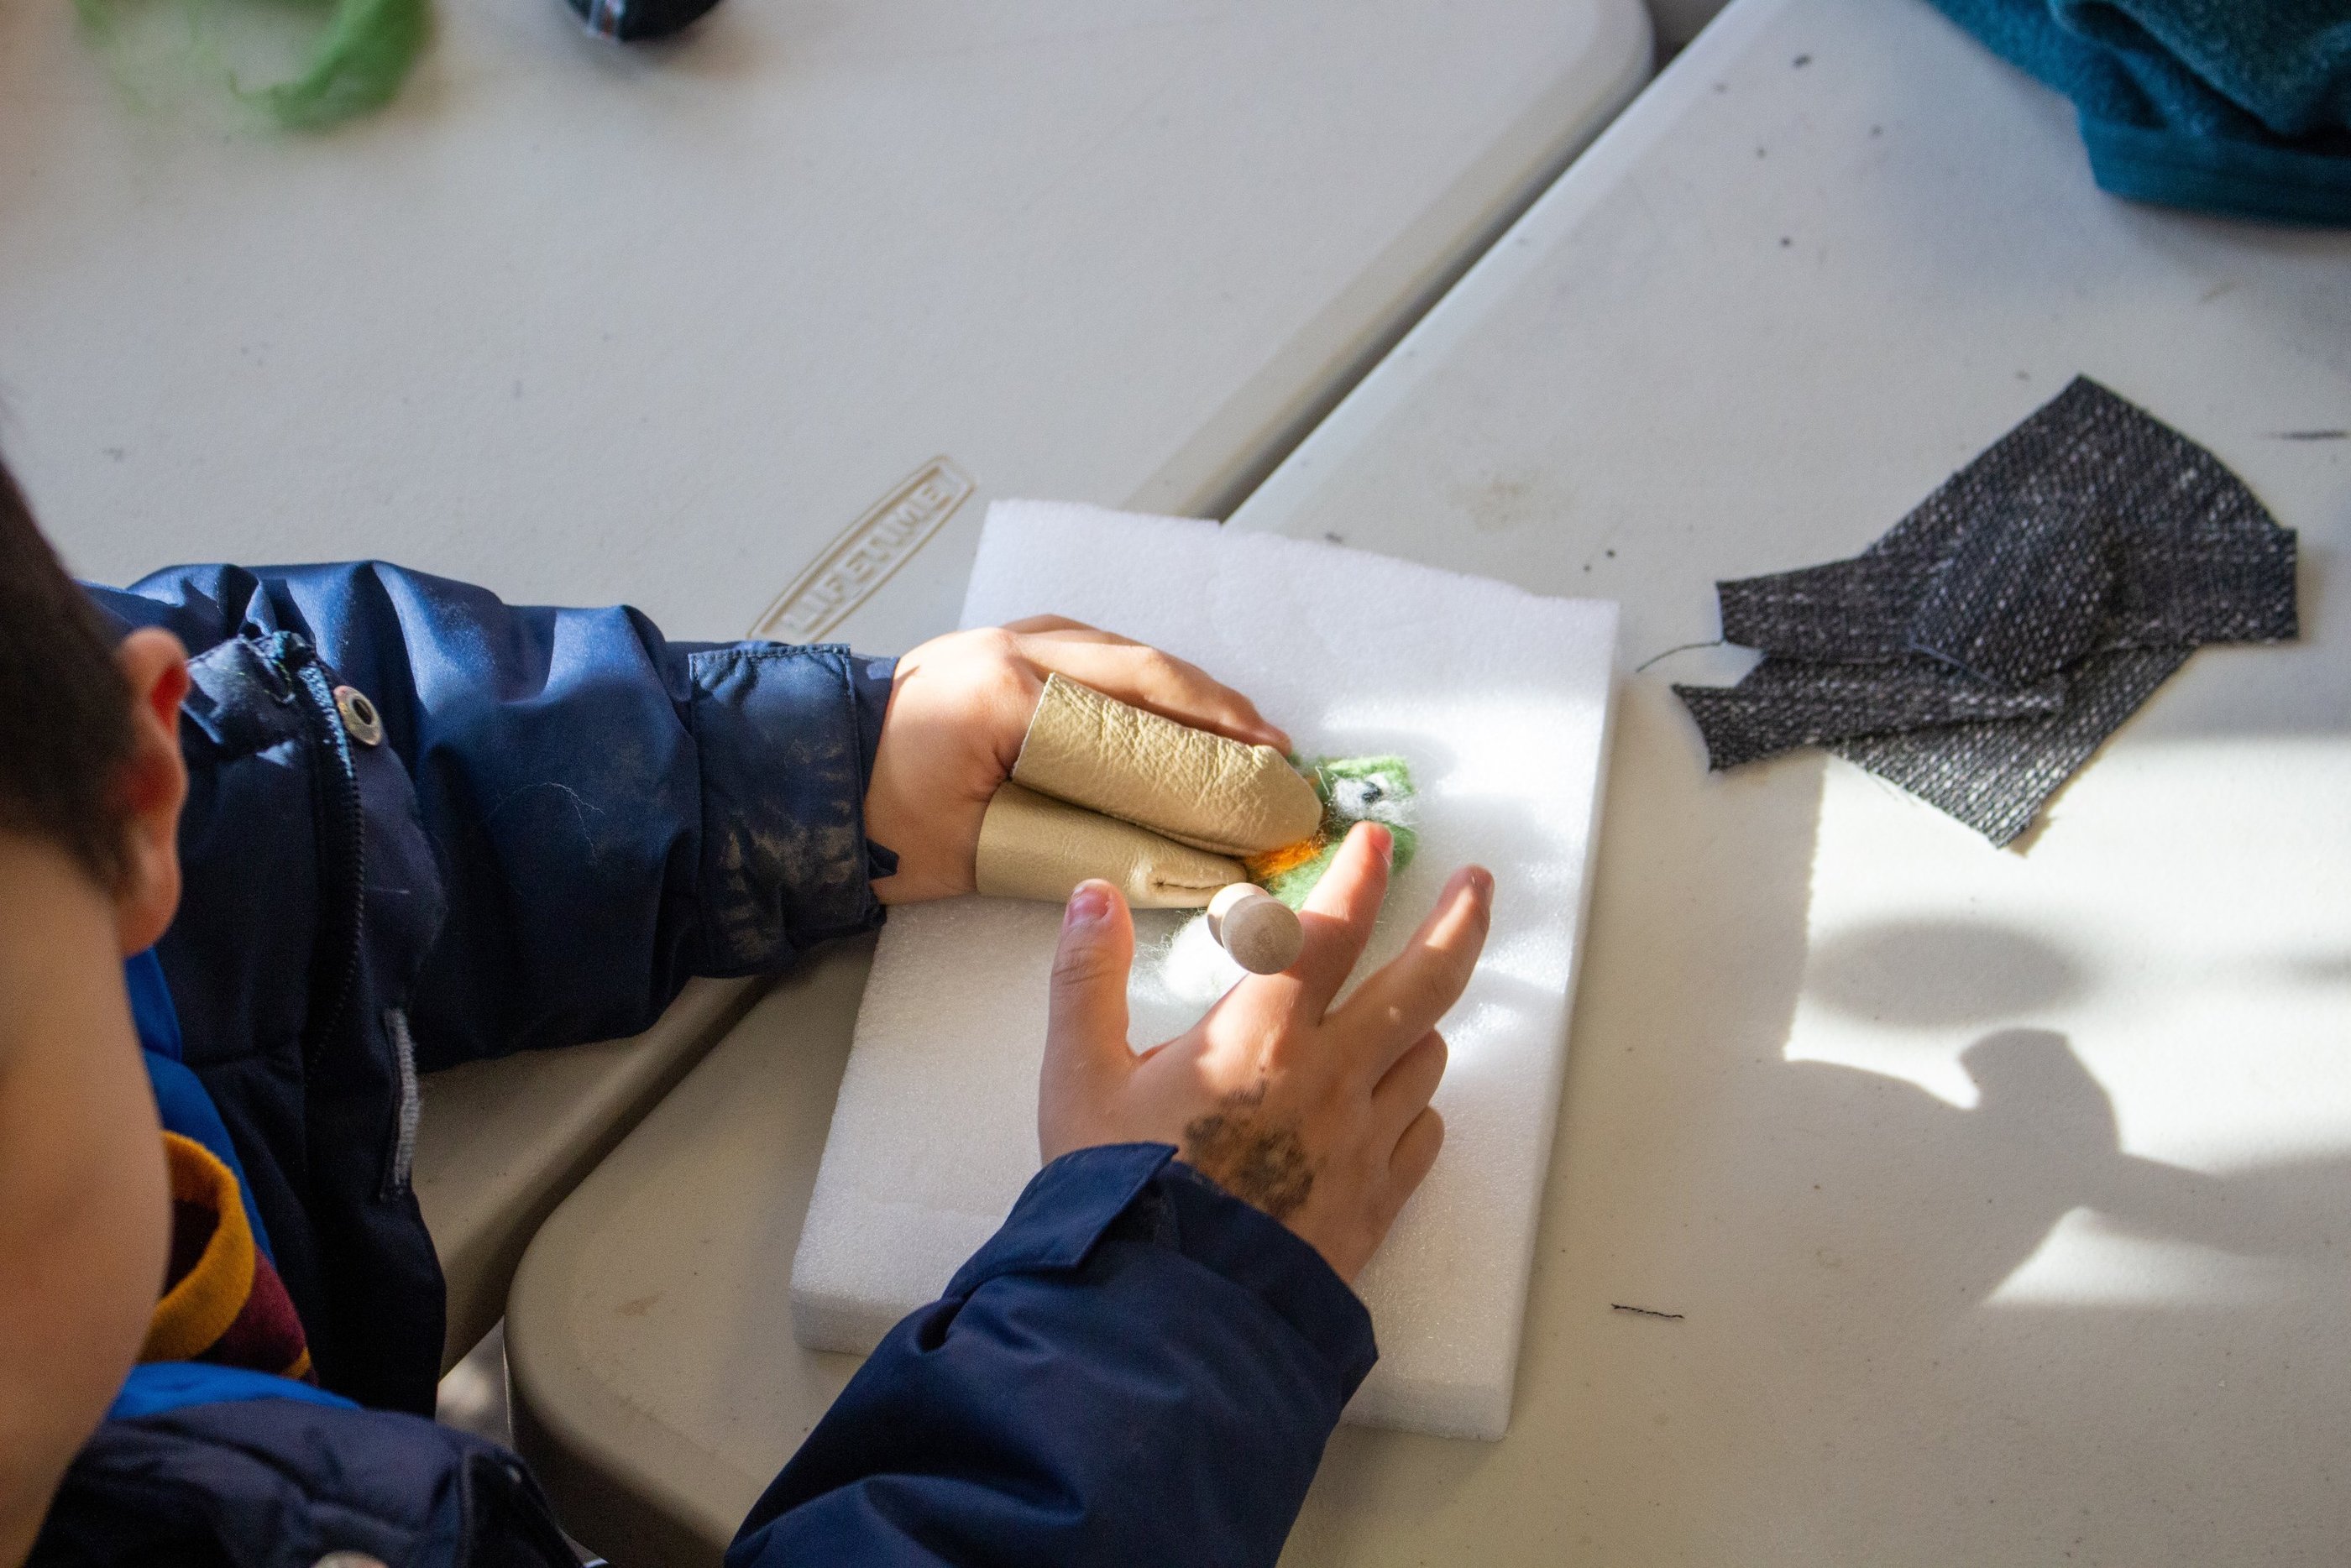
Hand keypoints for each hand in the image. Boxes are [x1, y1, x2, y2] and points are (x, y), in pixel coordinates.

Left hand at [864, 618, 1286, 903]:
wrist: (804, 778)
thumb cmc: (881, 823)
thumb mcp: (981, 848)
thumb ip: (1074, 843)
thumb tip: (1169, 857)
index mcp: (1011, 691)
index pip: (1139, 704)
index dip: (1213, 736)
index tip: (1264, 766)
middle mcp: (1016, 646)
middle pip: (1145, 667)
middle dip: (1220, 710)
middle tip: (1275, 751)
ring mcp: (1007, 636)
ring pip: (1123, 653)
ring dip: (1188, 692)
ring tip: (1242, 733)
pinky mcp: (1001, 646)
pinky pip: (1092, 653)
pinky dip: (1143, 681)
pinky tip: (1177, 710)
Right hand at [1040, 823, 1492, 1283]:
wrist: (1165, 1315)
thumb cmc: (1117, 1193)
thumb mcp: (1078, 1076)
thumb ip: (1086, 977)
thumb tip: (1093, 898)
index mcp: (1262, 1033)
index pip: (1330, 928)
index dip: (1358, 875)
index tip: (1377, 840)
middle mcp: (1331, 1075)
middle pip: (1423, 982)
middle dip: (1457, 923)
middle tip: (1477, 887)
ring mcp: (1363, 1141)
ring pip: (1426, 1057)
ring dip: (1421, 1023)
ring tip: (1407, 1010)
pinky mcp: (1376, 1202)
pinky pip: (1422, 1135)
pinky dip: (1415, 1106)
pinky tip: (1395, 1106)